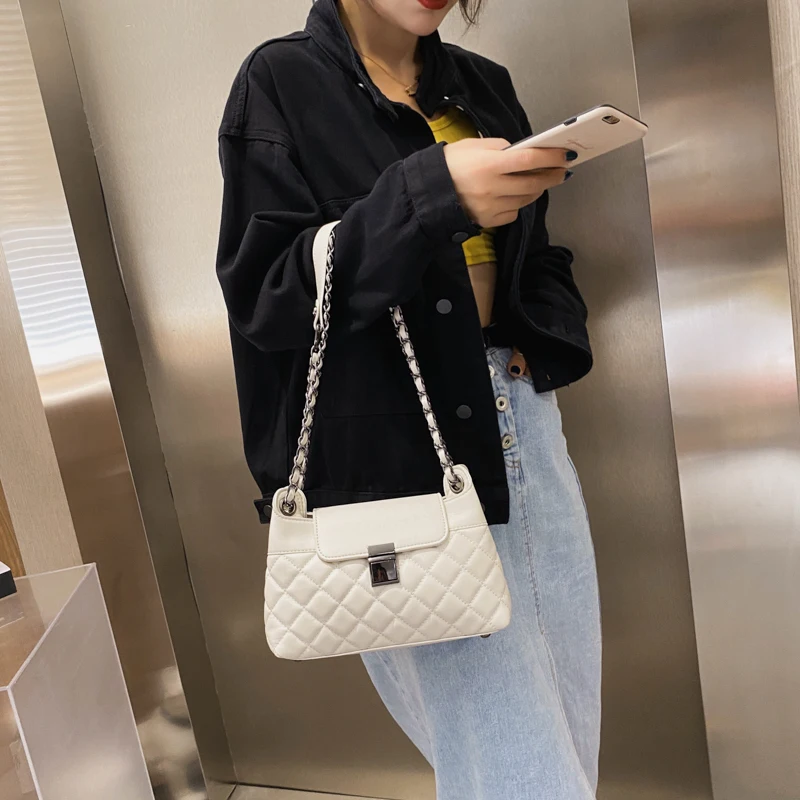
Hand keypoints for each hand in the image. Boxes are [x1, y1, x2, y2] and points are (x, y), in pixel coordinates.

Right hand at [444, 139, 571, 227]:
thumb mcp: (474, 146)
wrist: (429, 191)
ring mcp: (491, 207)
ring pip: (526, 200)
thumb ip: (501, 148)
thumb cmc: (451, 164)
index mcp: (490, 164)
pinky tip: (514, 196)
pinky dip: (518, 204)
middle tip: (562, 171)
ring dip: (537, 190)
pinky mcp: (488, 221)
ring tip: (540, 181)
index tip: (565, 155)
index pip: (530, 160)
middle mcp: (493, 188)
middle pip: (533, 183)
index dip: (551, 157)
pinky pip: (513, 213)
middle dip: (552, 176)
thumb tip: (523, 152)